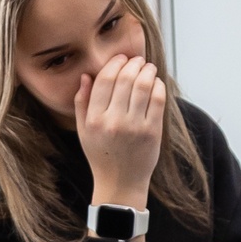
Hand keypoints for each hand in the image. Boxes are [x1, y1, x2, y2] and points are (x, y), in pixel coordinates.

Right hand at [76, 54, 165, 208]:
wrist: (120, 183)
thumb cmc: (101, 155)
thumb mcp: (83, 130)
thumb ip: (82, 102)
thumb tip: (86, 76)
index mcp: (94, 119)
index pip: (104, 80)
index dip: (114, 64)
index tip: (121, 59)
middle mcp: (114, 121)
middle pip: (126, 79)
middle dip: (133, 64)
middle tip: (137, 60)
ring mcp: (135, 127)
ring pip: (143, 86)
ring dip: (147, 71)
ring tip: (148, 68)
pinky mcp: (153, 132)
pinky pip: (158, 100)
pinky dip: (158, 86)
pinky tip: (156, 83)